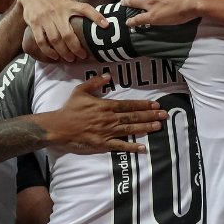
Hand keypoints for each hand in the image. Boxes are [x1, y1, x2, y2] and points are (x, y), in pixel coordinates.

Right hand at [20, 0, 106, 62]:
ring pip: (55, 40)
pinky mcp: (35, 24)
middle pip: (68, 34)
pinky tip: (55, 56)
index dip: (96, 17)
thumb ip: (77, 10)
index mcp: (69, 5)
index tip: (106, 26)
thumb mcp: (67, 1)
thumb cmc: (54, 0)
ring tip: (70, 59)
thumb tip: (97, 21)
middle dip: (76, 48)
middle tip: (83, 56)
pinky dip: (49, 51)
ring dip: (64, 52)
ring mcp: (45, 18)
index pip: (85, 9)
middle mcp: (58, 12)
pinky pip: (42, 41)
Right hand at [44, 74, 165, 153]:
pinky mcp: (103, 144)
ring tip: (158, 126)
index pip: (129, 105)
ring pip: (130, 129)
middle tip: (164, 115)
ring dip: (145, 128)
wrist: (59, 127)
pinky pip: (120, 146)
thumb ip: (95, 82)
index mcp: (106, 105)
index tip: (156, 105)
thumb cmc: (70, 108)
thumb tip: (109, 76)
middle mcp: (109, 118)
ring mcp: (107, 132)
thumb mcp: (81, 90)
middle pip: (133, 116)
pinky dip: (132, 147)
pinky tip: (143, 148)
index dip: (143, 105)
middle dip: (150, 115)